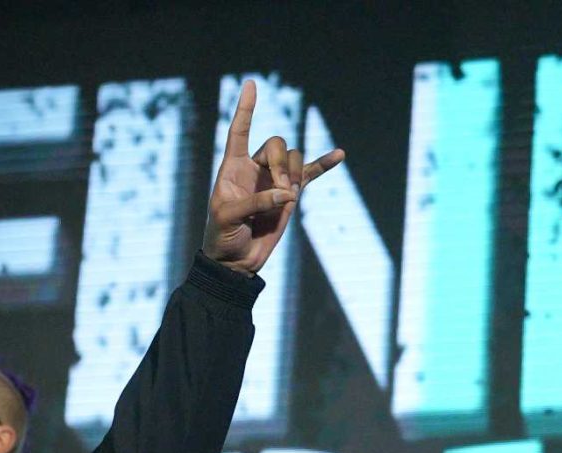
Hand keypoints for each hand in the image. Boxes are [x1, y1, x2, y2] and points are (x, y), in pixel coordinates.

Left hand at [201, 80, 344, 274]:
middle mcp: (255, 168)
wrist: (236, 261)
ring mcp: (276, 179)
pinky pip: (311, 174)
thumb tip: (288, 194)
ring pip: (294, 158)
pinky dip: (324, 164)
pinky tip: (339, 155)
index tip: (251, 84)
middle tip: (279, 191)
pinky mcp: (291, 194)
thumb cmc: (221, 237)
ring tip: (285, 200)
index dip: (245, 108)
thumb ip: (255, 202)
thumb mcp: (227, 218)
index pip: (239, 131)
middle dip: (281, 163)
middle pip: (276, 144)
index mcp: (233, 167)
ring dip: (294, 175)